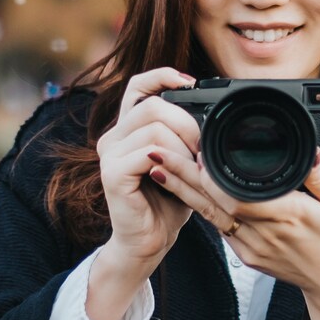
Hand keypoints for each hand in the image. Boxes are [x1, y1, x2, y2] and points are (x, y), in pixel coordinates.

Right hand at [87, 67, 203, 319]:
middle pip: (153, 104)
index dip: (164, 76)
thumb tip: (211, 109)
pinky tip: (180, 175)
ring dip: (184, 145)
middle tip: (203, 148)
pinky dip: (173, 160)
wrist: (148, 243)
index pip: (138, 85)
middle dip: (187, 122)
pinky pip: (149, 151)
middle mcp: (112, 136)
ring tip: (194, 166)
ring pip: (154, 126)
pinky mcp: (112, 173)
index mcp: (126, 129)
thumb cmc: (166, 203)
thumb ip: (185, 135)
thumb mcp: (181, 161)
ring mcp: (108, 154)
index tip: (192, 83)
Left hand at [148, 147, 319, 319]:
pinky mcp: (246, 256)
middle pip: (213, 202)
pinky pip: (217, 228)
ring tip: (158, 166)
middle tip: (159, 151)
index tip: (197, 150)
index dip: (214, 176)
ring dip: (182, 190)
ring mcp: (251, 247)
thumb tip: (310, 151)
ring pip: (209, 215)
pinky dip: (199, 206)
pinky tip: (182, 189)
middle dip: (183, 175)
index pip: (240, 196)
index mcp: (289, 216)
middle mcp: (264, 233)